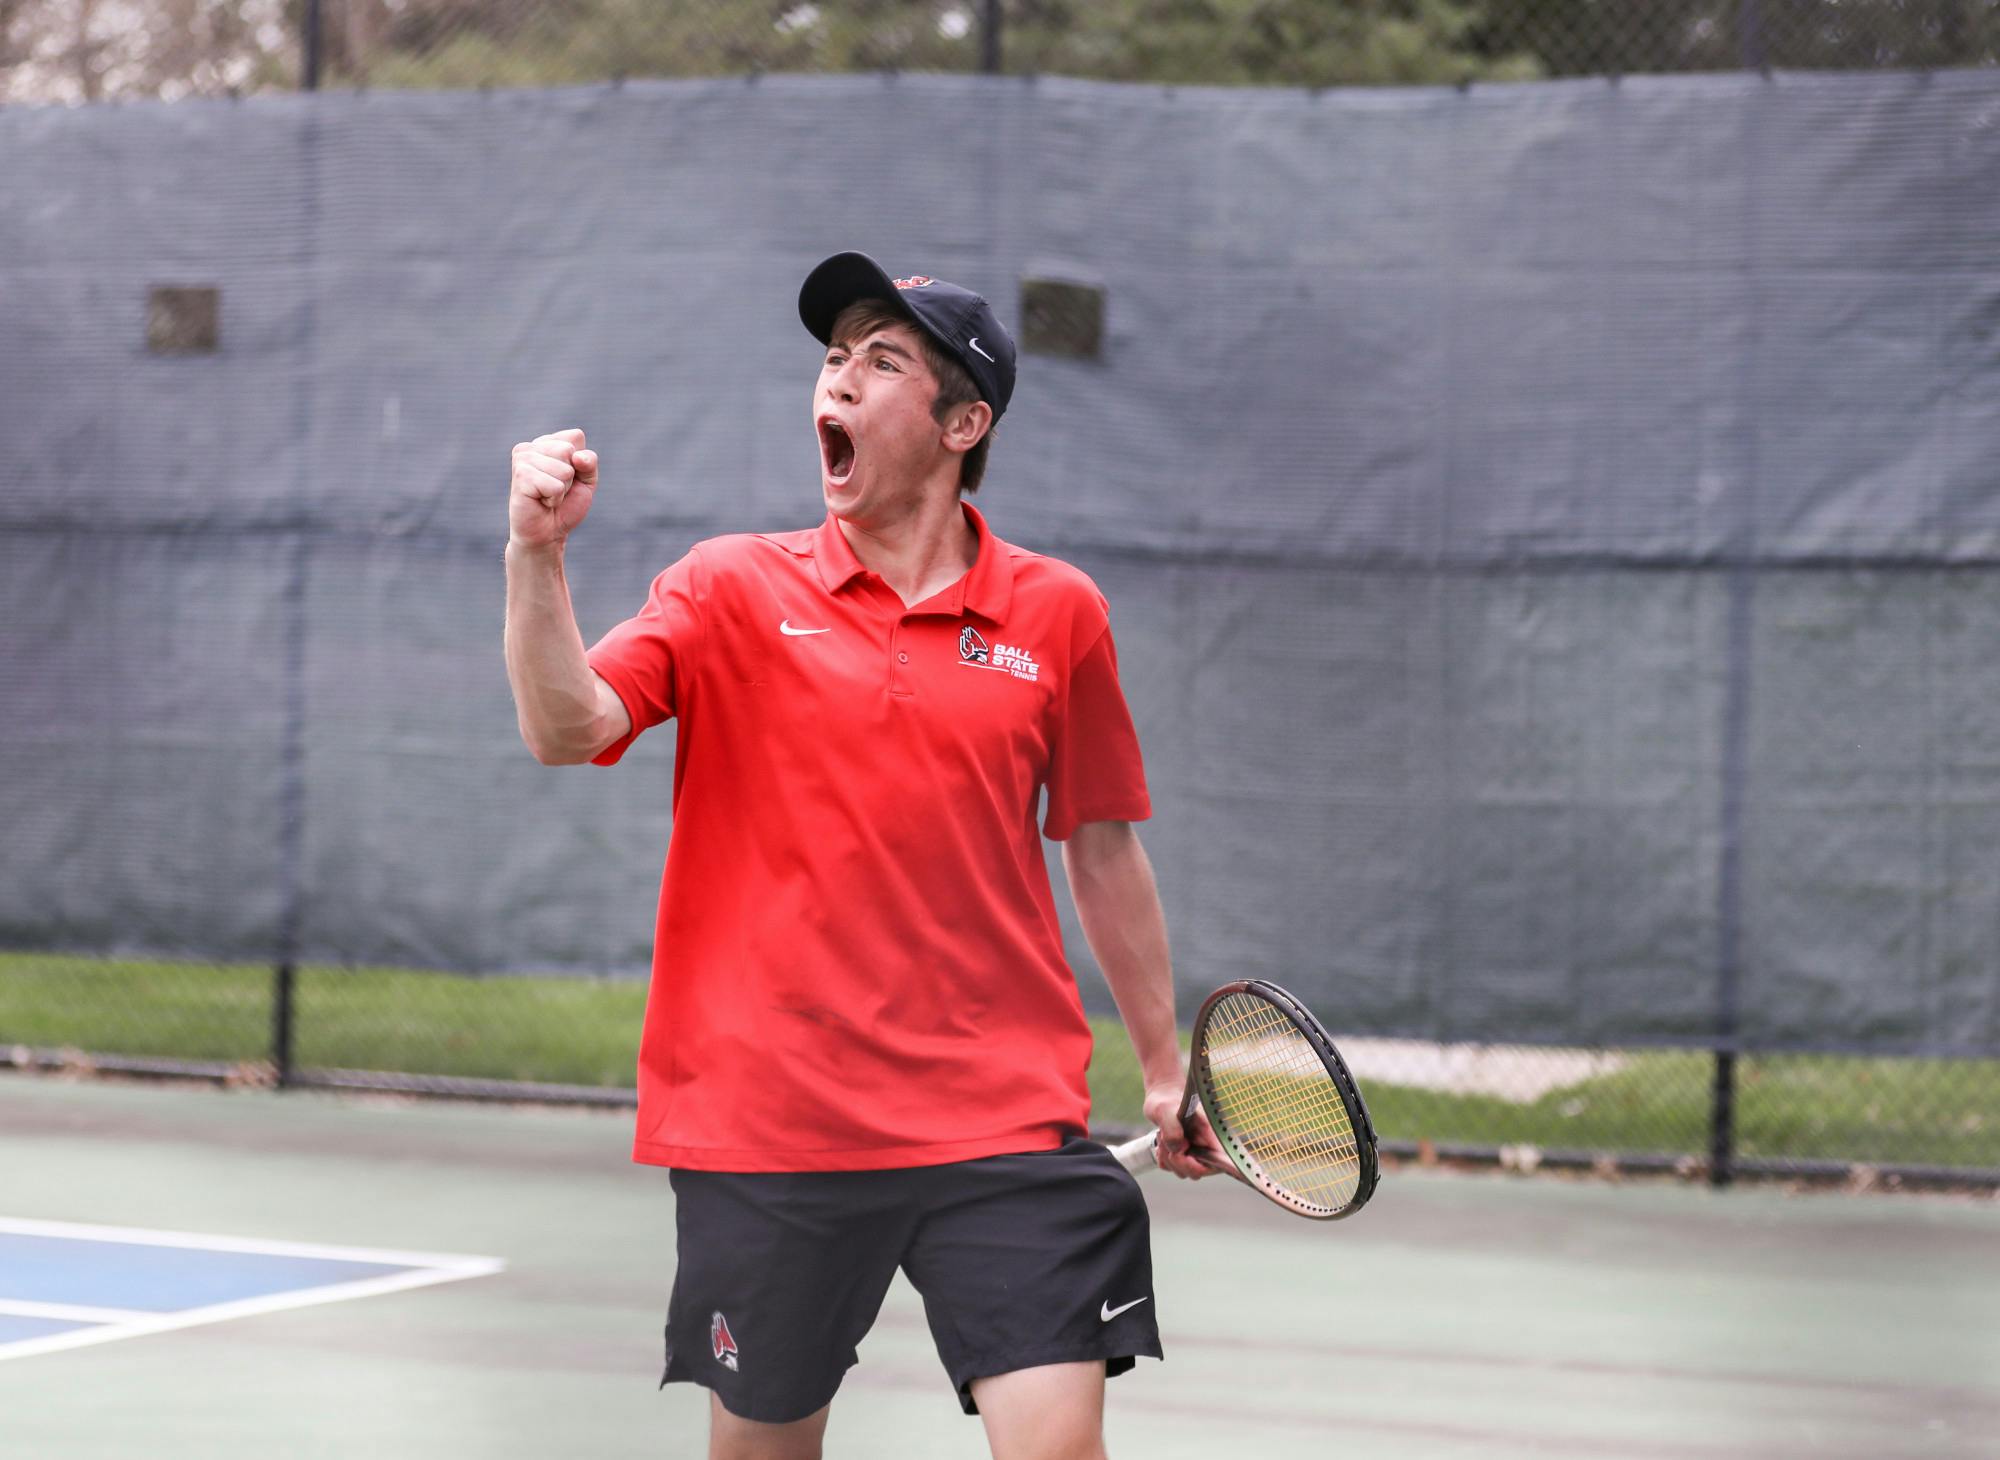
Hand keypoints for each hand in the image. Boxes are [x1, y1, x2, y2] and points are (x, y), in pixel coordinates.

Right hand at [510, 429, 598, 548]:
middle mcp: (530, 447)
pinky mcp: (520, 476)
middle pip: (569, 450)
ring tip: (547, 496)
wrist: (547, 534)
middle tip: (556, 489)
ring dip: (562, 489)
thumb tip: (578, 457)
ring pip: (564, 469)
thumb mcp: (586, 481)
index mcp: (546, 442)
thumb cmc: (565, 506)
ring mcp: (523, 460)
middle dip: (570, 477)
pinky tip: (541, 502)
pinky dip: (554, 499)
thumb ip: (589, 462)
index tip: (568, 478)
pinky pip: (555, 485)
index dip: (580, 462)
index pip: (575, 436)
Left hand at [1143, 1078, 1228, 1179]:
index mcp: (1210, 1135)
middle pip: (1197, 1172)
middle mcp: (1205, 1147)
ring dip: (1168, 1157)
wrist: (1161, 1097)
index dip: (1202, 1166)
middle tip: (1167, 1140)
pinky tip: (1162, 1143)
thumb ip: (1172, 1129)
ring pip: (1183, 1172)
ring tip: (1163, 1136)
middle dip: (1178, 1160)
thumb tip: (1177, 1150)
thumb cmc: (1167, 1101)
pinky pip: (1171, 1168)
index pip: (1219, 1162)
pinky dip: (1163, 1158)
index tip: (1185, 1154)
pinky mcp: (1181, 1156)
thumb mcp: (1165, 1110)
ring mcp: (1194, 1153)